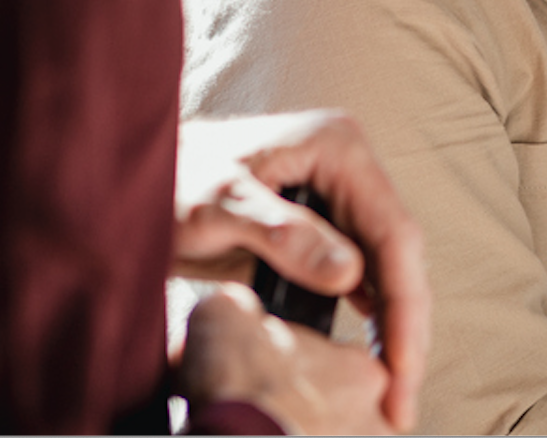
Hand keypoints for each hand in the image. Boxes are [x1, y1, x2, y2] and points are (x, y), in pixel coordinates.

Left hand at [173, 112, 429, 431]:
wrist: (142, 177)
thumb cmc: (174, 176)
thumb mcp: (219, 206)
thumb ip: (283, 235)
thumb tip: (351, 274)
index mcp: (338, 146)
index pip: (392, 228)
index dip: (404, 301)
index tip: (403, 365)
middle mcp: (349, 167)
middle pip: (397, 250)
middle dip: (405, 323)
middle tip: (402, 399)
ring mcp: (338, 195)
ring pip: (385, 265)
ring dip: (392, 325)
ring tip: (392, 390)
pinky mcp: (323, 224)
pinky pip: (359, 271)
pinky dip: (368, 314)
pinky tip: (369, 355)